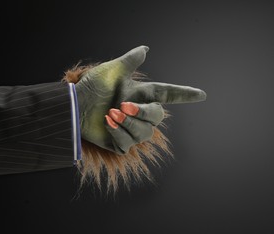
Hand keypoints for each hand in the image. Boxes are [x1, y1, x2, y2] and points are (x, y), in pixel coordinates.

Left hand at [75, 46, 205, 153]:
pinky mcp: (120, 143)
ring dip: (127, 124)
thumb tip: (146, 49)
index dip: (184, 94)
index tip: (202, 95)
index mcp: (140, 94)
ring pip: (144, 133)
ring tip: (110, 114)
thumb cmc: (92, 87)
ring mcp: (130, 129)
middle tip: (124, 106)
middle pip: (157, 117)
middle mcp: (138, 113)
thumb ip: (129, 61)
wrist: (74, 106)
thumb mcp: (111, 71)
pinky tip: (107, 124)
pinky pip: (128, 144)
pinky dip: (117, 134)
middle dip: (142, 112)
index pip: (167, 94)